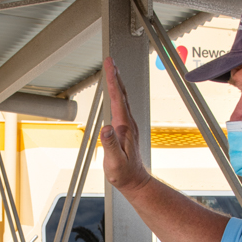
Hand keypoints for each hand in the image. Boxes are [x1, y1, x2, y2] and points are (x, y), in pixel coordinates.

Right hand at [100, 57, 151, 193]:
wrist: (135, 181)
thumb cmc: (124, 174)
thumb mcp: (115, 161)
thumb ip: (110, 144)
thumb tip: (106, 127)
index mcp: (124, 127)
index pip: (118, 99)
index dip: (113, 81)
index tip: (110, 66)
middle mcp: (128, 123)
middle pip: (122, 94)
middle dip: (116, 76)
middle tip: (110, 60)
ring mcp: (128, 126)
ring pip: (123, 99)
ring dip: (118, 83)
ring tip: (112, 70)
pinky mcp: (126, 129)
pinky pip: (121, 106)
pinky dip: (118, 94)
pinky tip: (116, 93)